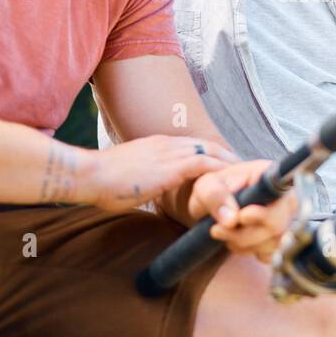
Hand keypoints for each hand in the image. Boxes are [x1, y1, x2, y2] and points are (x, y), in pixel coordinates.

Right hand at [88, 135, 237, 211]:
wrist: (87, 175)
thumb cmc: (99, 182)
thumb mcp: (127, 179)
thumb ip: (141, 181)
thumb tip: (143, 193)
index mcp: (156, 145)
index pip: (191, 145)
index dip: (210, 154)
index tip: (223, 165)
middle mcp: (166, 144)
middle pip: (207, 144)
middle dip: (227, 156)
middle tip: (244, 170)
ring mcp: (169, 152)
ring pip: (212, 152)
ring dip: (230, 165)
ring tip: (248, 177)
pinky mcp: (171, 166)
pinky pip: (206, 165)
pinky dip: (222, 172)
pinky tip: (234, 183)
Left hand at [188, 159, 296, 261]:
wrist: (214, 203)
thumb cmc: (213, 189)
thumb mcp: (206, 185)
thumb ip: (215, 197)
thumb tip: (232, 220)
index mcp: (269, 175)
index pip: (279, 197)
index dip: (262, 213)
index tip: (241, 217)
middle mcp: (283, 197)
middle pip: (276, 225)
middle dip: (243, 234)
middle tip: (217, 230)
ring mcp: (284, 219)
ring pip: (272, 243)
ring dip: (242, 244)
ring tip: (222, 232)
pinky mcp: (278, 238)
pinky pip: (269, 254)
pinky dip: (249, 251)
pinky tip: (235, 240)